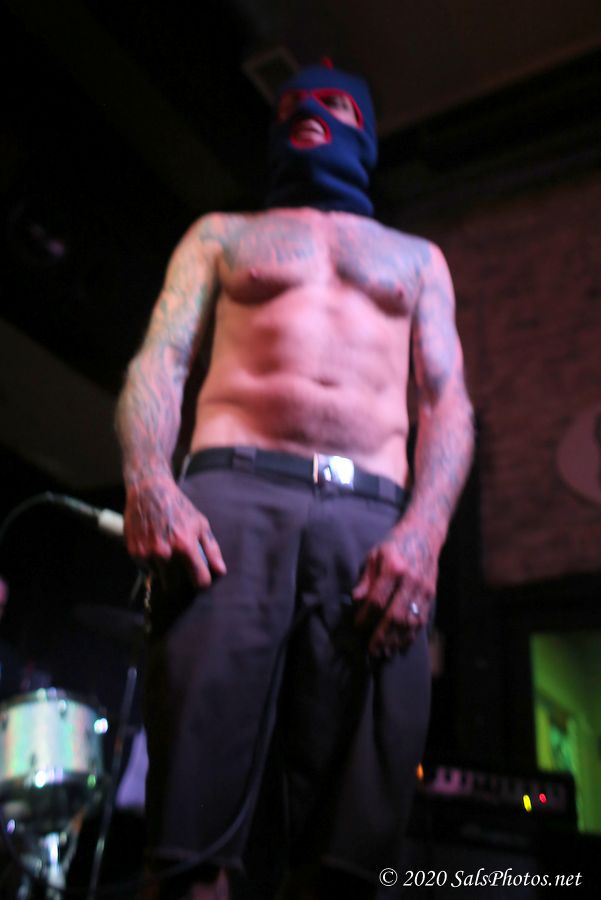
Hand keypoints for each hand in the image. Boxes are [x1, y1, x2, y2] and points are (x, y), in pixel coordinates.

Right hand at [124, 474, 225, 586]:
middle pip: (175, 585)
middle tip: (180, 565)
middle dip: (179, 578)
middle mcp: (165, 552)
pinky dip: (151, 563)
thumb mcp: (200, 524)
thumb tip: (220, 571)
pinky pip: (146, 569)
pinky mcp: (134, 552)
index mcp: (185, 546)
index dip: (202, 581)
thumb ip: (211, 549)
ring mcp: (148, 553)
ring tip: (166, 551)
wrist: (149, 491)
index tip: (200, 577)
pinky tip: (154, 547)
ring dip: (163, 570)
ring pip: (159, 577)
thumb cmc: (179, 508)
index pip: (199, 581)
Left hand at [352, 526, 436, 656]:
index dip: (366, 616)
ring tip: (385, 652)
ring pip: (410, 621)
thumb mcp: (374, 555)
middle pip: (395, 615)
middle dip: (382, 636)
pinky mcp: (431, 594)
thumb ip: (366, 579)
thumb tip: (356, 600)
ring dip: (397, 640)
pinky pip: (422, 619)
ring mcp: (423, 589)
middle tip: (372, 650)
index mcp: (393, 568)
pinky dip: (411, 634)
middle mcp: (410, 580)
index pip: (377, 600)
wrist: (424, 533)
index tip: (358, 625)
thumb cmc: (395, 543)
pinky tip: (401, 643)